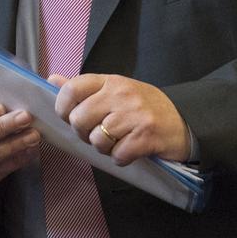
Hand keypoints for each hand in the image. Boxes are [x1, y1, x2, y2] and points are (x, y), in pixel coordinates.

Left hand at [50, 73, 190, 165]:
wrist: (184, 121)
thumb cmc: (146, 107)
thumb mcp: (116, 91)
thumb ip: (84, 88)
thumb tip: (52, 79)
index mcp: (111, 81)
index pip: (72, 88)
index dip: (63, 107)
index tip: (71, 116)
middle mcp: (121, 94)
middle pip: (79, 119)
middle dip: (84, 133)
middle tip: (100, 133)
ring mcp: (134, 115)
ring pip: (97, 140)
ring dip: (105, 148)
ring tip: (119, 141)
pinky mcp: (145, 136)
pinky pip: (117, 155)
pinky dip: (121, 158)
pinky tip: (131, 149)